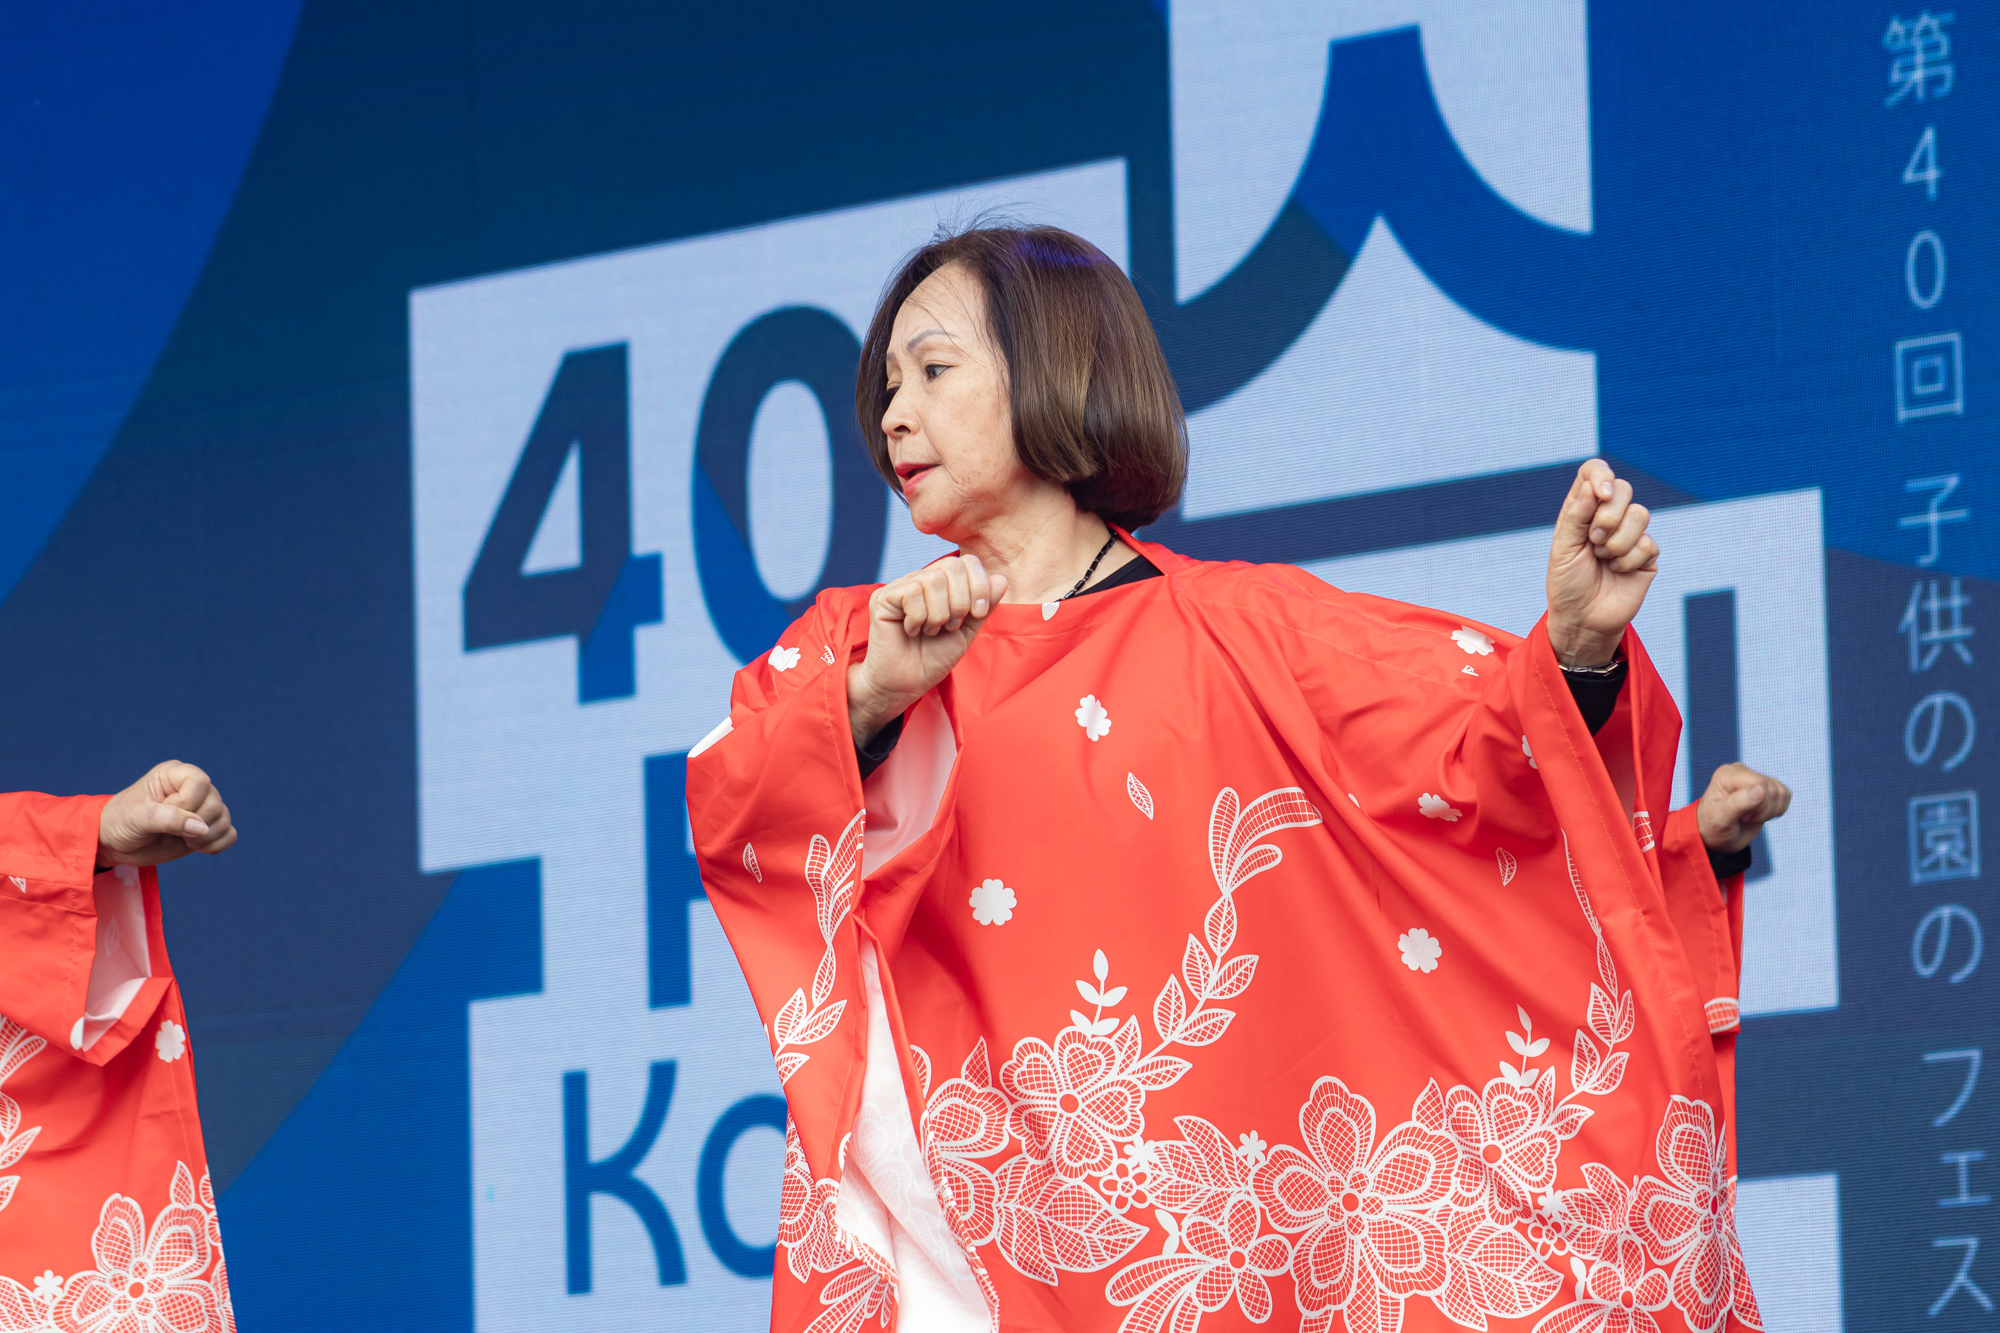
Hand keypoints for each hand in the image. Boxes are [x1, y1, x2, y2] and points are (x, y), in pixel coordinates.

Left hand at [97, 761, 238, 867]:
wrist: (116, 844)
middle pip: (215, 803)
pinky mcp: (207, 828)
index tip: (164, 812)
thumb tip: (203, 828)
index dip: (187, 802)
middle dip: (195, 824)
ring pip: (224, 819)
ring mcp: (201, 808)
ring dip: (205, 837)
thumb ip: (170, 819)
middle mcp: (193, 789)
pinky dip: (215, 845)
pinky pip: (229, 835)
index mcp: (175, 775)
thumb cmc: (121, 822)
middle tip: (171, 832)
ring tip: (182, 841)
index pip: (200, 781)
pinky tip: (194, 847)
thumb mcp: (139, 818)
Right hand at [847, 555, 1008, 746]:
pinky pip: (911, 593)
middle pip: (952, 566)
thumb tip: (1002, 579)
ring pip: (933, 579)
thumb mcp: (968, 631)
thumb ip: (984, 606)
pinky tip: (912, 631)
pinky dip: (919, 618)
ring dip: (939, 613)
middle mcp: (921, 579)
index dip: (979, 584)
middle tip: (952, 625)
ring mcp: (901, 586)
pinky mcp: (883, 597)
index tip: (978, 613)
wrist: (907, 683)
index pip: (967, 562)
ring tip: (931, 631)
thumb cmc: (934, 658)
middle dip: (961, 601)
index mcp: (943, 584)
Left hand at [1546, 459, 1660, 665]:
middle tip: (1593, 541)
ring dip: (1617, 542)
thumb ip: (1576, 516)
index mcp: (1582, 509)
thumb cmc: (1567, 583)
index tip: (1600, 493)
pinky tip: (1617, 572)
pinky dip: (1628, 561)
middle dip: (1608, 515)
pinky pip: (1648, 543)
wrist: (1583, 619)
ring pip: (1640, 514)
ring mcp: (1629, 534)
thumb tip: (1593, 486)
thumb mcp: (1563, 549)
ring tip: (1603, 559)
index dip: (1600, 475)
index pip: (1594, 472)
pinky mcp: (1646, 554)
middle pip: (1623, 488)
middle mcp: (1607, 516)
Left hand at [1696, 762, 1791, 853]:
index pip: (1759, 782)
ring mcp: (1755, 778)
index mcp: (1727, 774)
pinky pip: (1786, 796)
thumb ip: (1738, 803)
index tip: (1739, 815)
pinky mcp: (1767, 788)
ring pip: (1781, 793)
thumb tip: (1761, 789)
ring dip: (1769, 812)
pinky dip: (1777, 811)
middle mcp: (1742, 772)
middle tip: (1742, 817)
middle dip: (1762, 810)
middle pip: (1772, 789)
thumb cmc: (1713, 827)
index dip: (1757, 804)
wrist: (1717, 836)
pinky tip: (1759, 814)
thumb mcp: (1720, 819)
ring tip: (1749, 816)